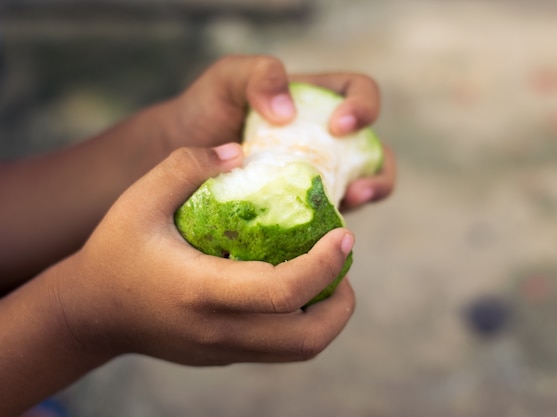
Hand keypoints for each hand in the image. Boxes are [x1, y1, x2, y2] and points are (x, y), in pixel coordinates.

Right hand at [53, 143, 355, 364]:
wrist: (89, 314)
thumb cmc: (115, 251)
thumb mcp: (140, 199)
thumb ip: (187, 165)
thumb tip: (241, 152)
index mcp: (203, 290)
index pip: (284, 291)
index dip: (326, 264)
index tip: (344, 233)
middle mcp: (221, 330)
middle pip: (308, 338)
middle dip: (341, 301)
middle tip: (342, 258)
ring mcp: (225, 349)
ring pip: (300, 351)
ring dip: (328, 315)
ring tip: (327, 273)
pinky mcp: (225, 355)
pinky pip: (280, 347)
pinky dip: (303, 320)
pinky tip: (296, 285)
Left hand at [164, 55, 394, 211]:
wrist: (177, 156)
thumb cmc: (205, 110)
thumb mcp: (227, 79)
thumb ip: (258, 75)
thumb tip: (287, 113)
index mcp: (316, 100)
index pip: (359, 93)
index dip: (363, 107)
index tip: (339, 126)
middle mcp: (324, 138)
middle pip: (373, 149)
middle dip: (378, 169)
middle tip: (356, 186)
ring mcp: (318, 174)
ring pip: (362, 184)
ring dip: (367, 196)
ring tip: (350, 206)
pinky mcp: (305, 206)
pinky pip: (331, 215)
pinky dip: (334, 224)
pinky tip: (321, 233)